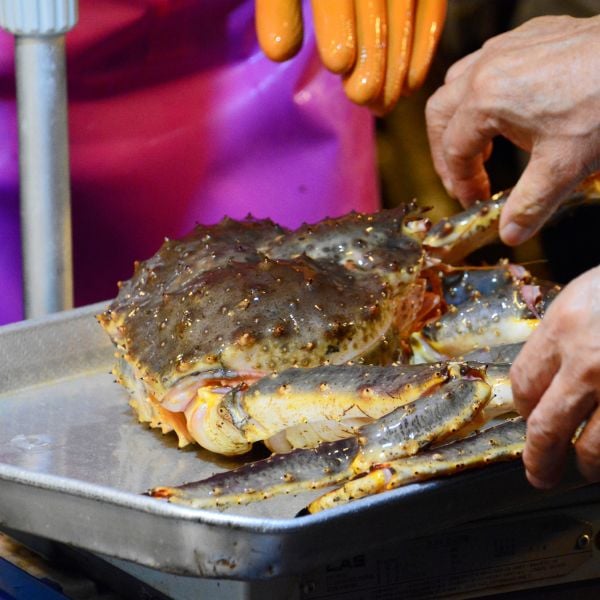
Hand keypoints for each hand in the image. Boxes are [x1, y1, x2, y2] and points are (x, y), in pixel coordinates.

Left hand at [255, 0, 446, 113]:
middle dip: (373, 53)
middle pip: (375, 1)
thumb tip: (280, 51)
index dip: (338, 21)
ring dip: (398, 62)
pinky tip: (411, 84)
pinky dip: (424, 46)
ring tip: (382, 104)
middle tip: (362, 97)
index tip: (337, 63)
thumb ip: (279, 9)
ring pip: (406, 9)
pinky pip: (432, 8)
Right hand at [425, 15, 599, 244]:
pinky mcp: (530, 36)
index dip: (460, 182)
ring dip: (459, 117)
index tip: (474, 201)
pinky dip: (483, 91)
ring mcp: (508, 46)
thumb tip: (509, 234)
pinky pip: (488, 62)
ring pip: (458, 82)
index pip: (455, 149)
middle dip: (445, 150)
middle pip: (440, 113)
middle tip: (461, 177)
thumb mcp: (564, 167)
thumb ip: (529, 204)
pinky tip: (507, 109)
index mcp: (486, 99)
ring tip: (481, 144)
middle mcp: (487, 67)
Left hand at [510, 265, 599, 487]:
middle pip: (547, 427)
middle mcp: (591, 362)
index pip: (523, 384)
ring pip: (594, 450)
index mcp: (566, 328)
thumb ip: (563, 337)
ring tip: (587, 468)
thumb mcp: (588, 294)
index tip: (527, 417)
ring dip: (588, 466)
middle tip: (539, 474)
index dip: (522, 408)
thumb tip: (547, 379)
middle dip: (540, 458)